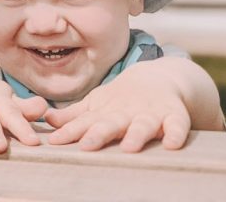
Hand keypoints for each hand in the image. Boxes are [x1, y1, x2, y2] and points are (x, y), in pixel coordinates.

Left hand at [45, 62, 192, 151]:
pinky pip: (178, 125)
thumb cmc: (121, 100)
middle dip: (99, 134)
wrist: (158, 78)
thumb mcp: (96, 106)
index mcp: (106, 112)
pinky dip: (176, 133)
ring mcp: (151, 113)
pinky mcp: (174, 115)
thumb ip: (74, 117)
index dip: (71, 132)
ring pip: (143, 125)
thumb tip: (47, 120)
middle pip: (111, 123)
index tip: (55, 142)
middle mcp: (126, 112)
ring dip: (137, 135)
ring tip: (130, 147)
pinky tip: (172, 144)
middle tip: (87, 145)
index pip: (86, 123)